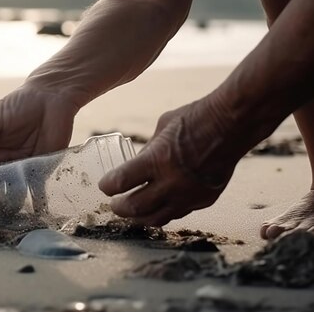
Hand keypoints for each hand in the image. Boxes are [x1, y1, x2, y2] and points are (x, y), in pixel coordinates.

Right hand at [0, 84, 79, 206]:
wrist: (51, 96)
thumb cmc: (18, 105)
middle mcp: (7, 165)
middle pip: (0, 190)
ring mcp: (26, 170)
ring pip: (18, 193)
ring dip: (16, 206)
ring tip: (15, 217)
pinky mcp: (45, 170)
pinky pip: (40, 190)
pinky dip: (38, 202)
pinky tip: (36, 211)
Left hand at [98, 97, 243, 225]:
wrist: (233, 124)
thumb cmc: (196, 118)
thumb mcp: (162, 128)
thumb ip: (148, 150)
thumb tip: (136, 164)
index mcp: (157, 160)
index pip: (121, 182)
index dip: (108, 187)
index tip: (104, 186)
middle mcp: (172, 182)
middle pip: (135, 208)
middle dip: (119, 208)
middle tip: (114, 205)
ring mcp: (190, 194)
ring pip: (157, 219)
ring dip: (139, 217)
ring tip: (131, 213)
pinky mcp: (204, 200)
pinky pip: (178, 213)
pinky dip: (163, 212)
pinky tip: (157, 207)